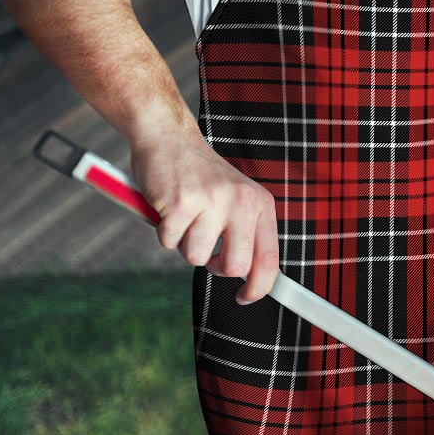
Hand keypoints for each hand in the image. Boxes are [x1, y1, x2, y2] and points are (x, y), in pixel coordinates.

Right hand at [130, 130, 278, 304]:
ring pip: (196, 257)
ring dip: (185, 243)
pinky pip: (169, 242)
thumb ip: (246, 233)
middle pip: (235, 266)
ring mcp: (212, 201)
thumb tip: (252, 279)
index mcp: (260, 203)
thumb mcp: (236, 199)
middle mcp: (241, 201)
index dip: (259, 287)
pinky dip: (164, 231)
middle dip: (215, 267)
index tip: (245, 297)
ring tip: (186, 216)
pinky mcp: (181, 203)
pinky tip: (169, 207)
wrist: (169, 137)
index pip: (269, 258)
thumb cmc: (200, 176)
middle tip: (206, 249)